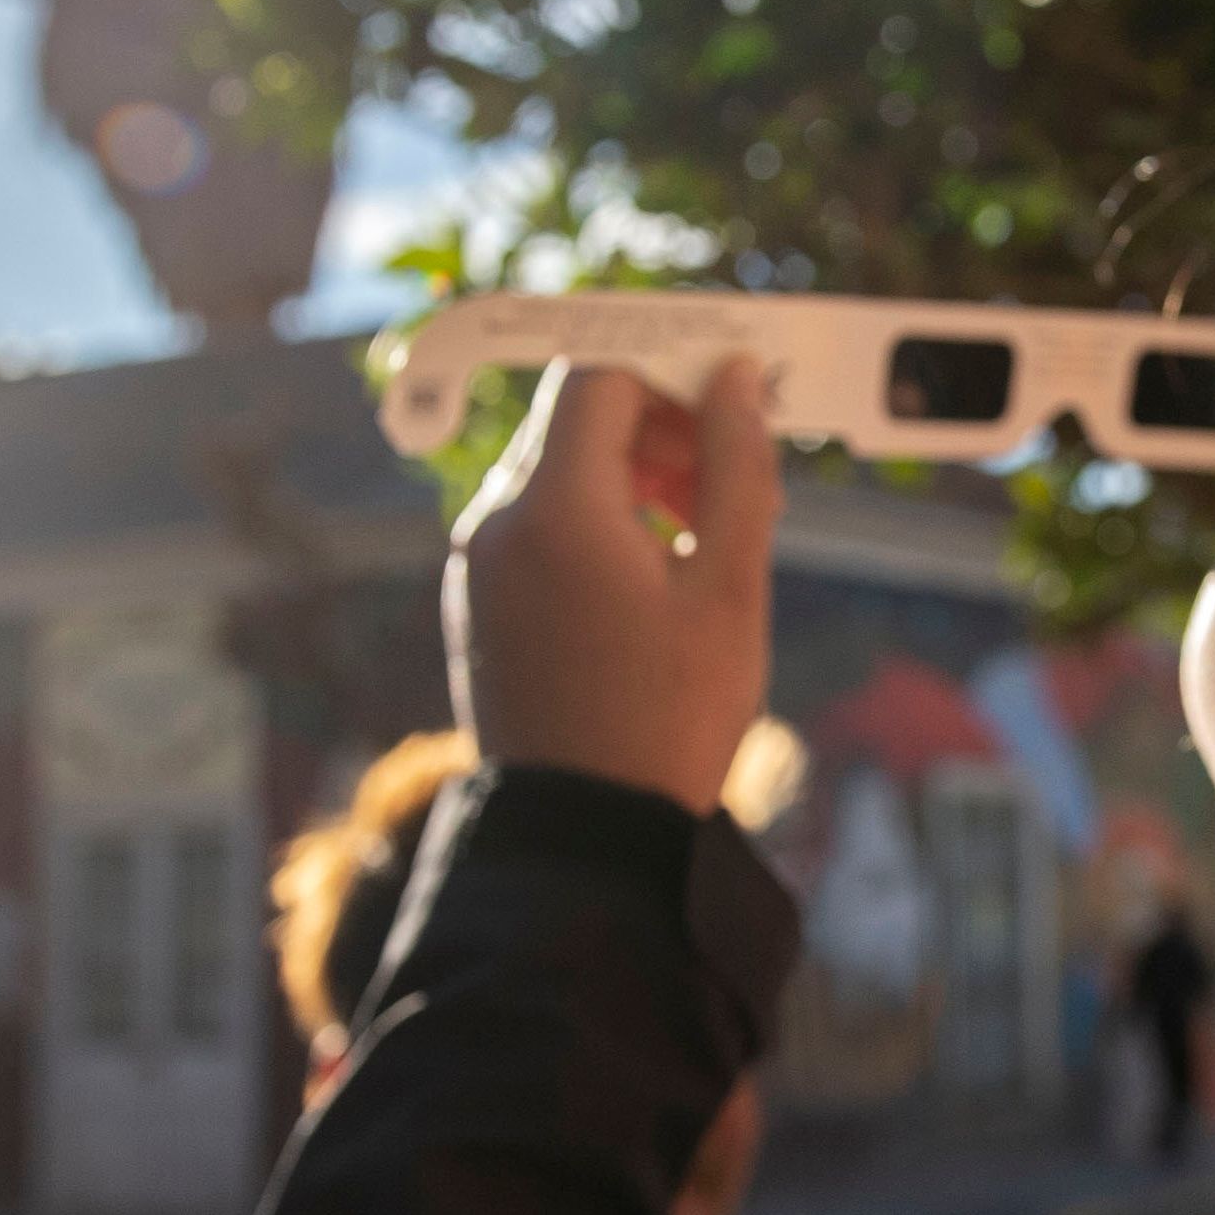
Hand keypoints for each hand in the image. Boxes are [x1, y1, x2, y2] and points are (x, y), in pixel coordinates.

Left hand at [446, 356, 778, 812]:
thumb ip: (736, 467)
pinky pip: (537, 526)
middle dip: (657, 430)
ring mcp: (478, 567)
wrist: (583, 838)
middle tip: (724, 485)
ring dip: (631, 478)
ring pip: (557, 473)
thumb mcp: (729, 590)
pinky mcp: (480, 605)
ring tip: (696, 543)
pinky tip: (649, 585)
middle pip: (575, 421)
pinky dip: (595, 524)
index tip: (730, 410)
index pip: (601, 379)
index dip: (672, 376)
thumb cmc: (667, 722)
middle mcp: (496, 524)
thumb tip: (734, 378)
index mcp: (554, 509)